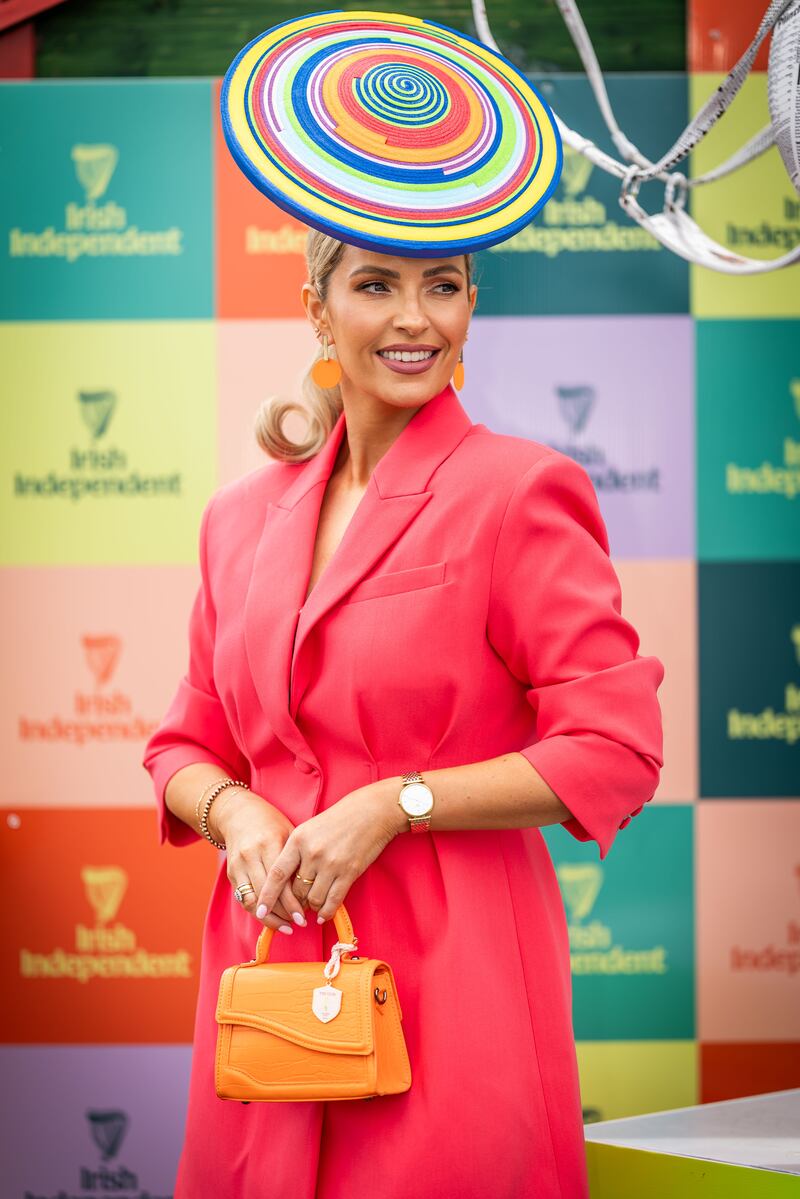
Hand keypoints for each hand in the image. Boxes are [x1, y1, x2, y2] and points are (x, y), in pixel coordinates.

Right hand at [212, 788, 308, 934]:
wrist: (239, 814)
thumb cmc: (272, 823)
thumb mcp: (288, 833)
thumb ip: (297, 859)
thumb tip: (313, 889)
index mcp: (269, 843)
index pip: (282, 881)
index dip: (292, 902)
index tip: (304, 916)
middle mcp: (251, 855)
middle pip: (266, 893)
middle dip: (283, 913)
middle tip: (299, 923)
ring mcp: (238, 865)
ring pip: (251, 900)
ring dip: (268, 918)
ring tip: (286, 926)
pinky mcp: (230, 873)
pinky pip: (243, 898)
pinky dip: (257, 911)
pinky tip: (271, 918)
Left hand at [254, 781, 402, 923]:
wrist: (371, 811)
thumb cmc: (339, 818)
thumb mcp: (310, 828)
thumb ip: (296, 851)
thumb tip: (288, 881)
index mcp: (298, 839)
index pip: (277, 874)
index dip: (267, 896)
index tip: (259, 911)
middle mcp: (312, 853)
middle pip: (296, 891)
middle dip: (295, 903)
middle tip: (297, 907)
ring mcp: (331, 864)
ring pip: (313, 899)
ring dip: (311, 908)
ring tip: (312, 909)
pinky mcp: (349, 872)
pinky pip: (333, 900)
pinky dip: (326, 912)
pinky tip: (323, 916)